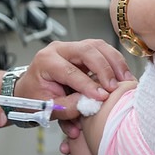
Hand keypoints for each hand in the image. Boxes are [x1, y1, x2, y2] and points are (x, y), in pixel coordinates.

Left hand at [14, 40, 135, 123]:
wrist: (29, 90)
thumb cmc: (34, 98)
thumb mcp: (46, 108)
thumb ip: (67, 107)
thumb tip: (90, 105)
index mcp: (45, 61)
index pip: (69, 71)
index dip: (87, 84)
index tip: (102, 97)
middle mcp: (58, 49)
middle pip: (86, 50)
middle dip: (104, 68)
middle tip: (114, 87)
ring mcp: (72, 48)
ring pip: (97, 46)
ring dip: (114, 62)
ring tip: (125, 80)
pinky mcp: (83, 51)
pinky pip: (102, 50)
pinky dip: (114, 62)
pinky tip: (123, 76)